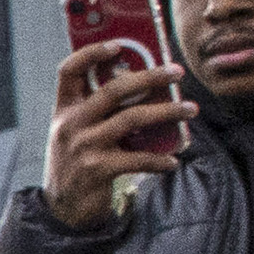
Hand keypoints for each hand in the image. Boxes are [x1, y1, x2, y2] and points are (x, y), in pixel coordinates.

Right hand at [41, 44, 189, 229]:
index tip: (119, 44)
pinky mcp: (97, 170)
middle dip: (150, 76)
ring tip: (190, 110)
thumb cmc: (78, 163)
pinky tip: (174, 160)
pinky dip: (159, 160)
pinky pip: (137, 159)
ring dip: (167, 112)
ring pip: (132, 118)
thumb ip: (99, 111)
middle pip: (114, 89)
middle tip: (176, 72)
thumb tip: (146, 87)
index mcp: (64, 110)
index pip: (69, 71)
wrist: (63, 209)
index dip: (91, 53)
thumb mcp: (77, 133)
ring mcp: (83, 147)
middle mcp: (71, 124)